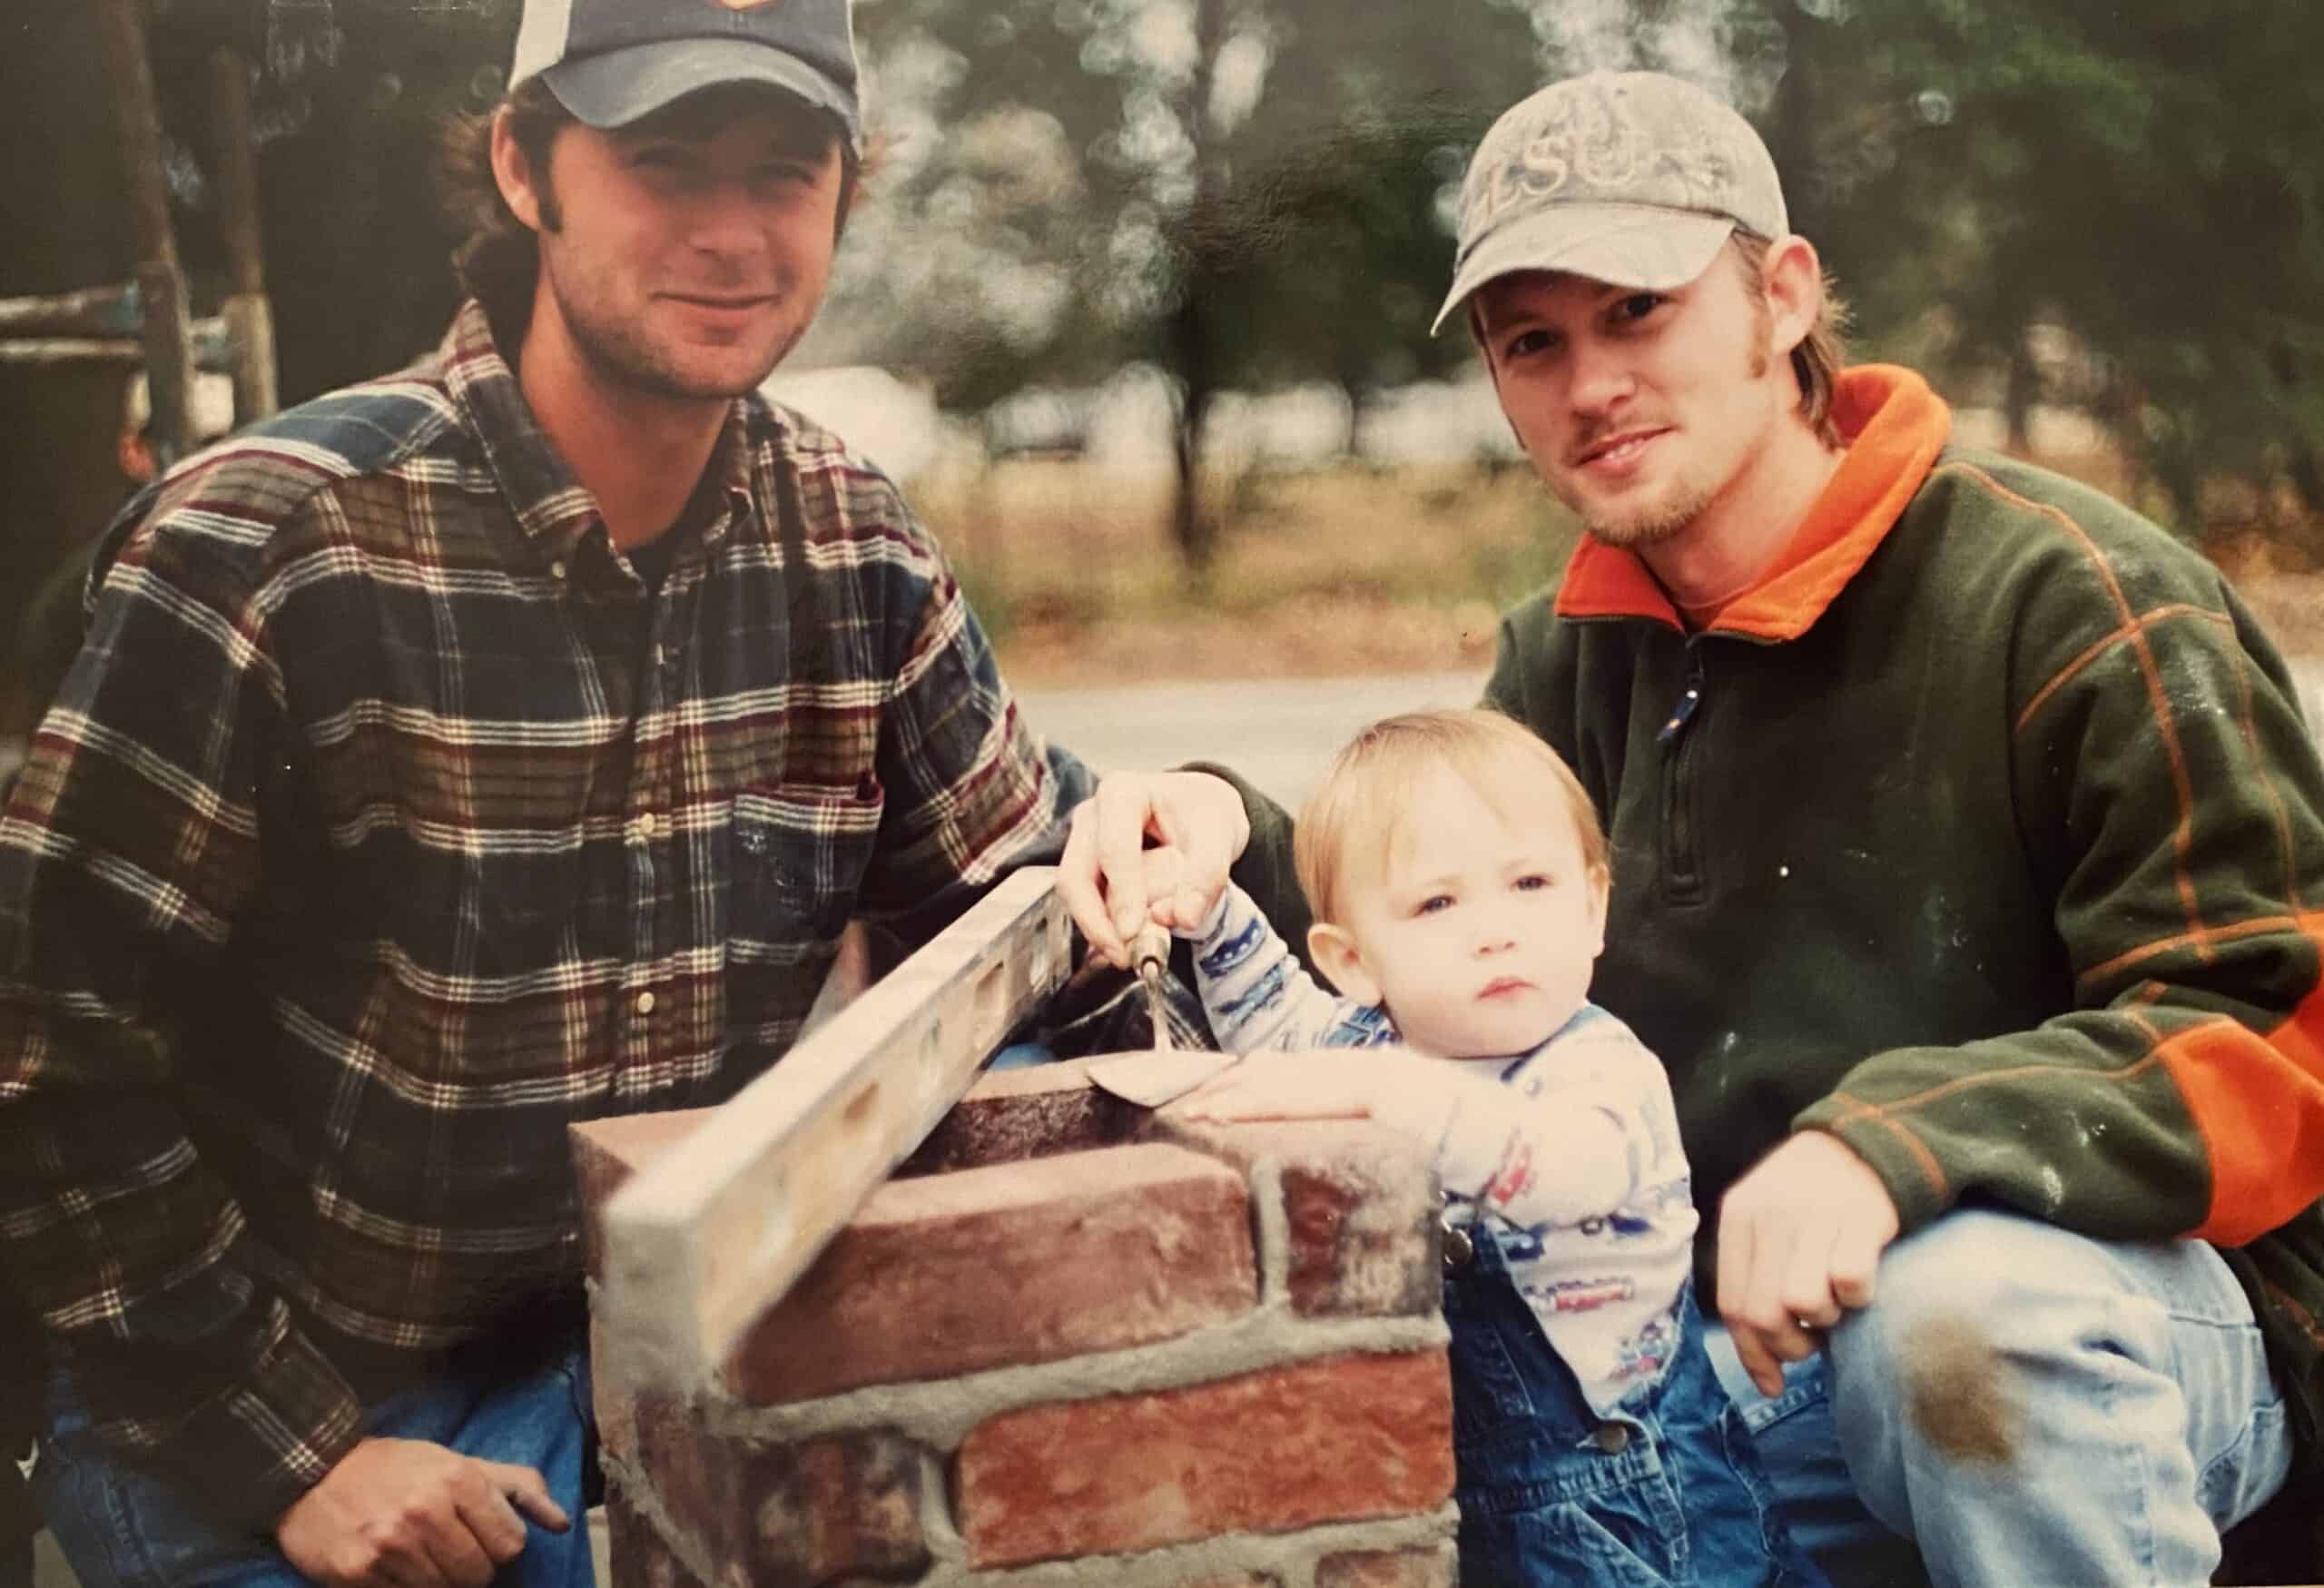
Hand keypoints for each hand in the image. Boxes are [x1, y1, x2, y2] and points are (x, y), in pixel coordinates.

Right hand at [275, 1436, 569, 1587]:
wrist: (314, 1473)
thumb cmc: (397, 1467)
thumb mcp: (460, 1462)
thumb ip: (517, 1487)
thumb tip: (562, 1523)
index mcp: (458, 1479)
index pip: (511, 1544)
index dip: (499, 1545)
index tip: (479, 1535)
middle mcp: (425, 1511)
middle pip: (480, 1574)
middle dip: (471, 1566)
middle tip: (446, 1545)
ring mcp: (390, 1545)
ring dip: (436, 1578)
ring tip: (417, 1552)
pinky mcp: (358, 1574)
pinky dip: (402, 1587)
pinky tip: (390, 1564)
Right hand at [1056, 770, 1248, 967]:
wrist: (1199, 811)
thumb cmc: (1204, 816)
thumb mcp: (1220, 837)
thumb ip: (1206, 876)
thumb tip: (1182, 918)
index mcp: (1123, 793)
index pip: (1114, 847)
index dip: (1122, 893)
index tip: (1133, 931)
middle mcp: (1093, 814)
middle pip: (1076, 873)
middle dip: (1096, 920)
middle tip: (1125, 955)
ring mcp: (1084, 840)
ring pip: (1074, 892)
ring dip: (1098, 929)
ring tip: (1129, 956)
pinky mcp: (1087, 867)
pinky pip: (1084, 901)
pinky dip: (1103, 926)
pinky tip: (1126, 945)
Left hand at [1173, 1049, 1446, 1130]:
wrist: (1402, 1087)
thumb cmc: (1384, 1091)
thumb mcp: (1349, 1083)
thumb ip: (1326, 1088)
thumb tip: (1316, 1100)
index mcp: (1309, 1063)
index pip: (1260, 1065)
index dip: (1230, 1075)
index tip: (1207, 1083)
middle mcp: (1296, 1066)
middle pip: (1243, 1073)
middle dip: (1210, 1086)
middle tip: (1181, 1098)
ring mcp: (1296, 1081)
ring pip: (1242, 1087)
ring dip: (1212, 1099)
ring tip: (1186, 1113)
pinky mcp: (1298, 1100)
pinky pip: (1257, 1104)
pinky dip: (1232, 1109)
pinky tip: (1211, 1118)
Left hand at [1716, 1130, 1900, 1397]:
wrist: (1865, 1141)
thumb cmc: (1812, 1197)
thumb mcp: (1766, 1220)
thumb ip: (1756, 1280)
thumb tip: (1763, 1371)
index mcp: (1738, 1217)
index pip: (1732, 1305)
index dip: (1752, 1354)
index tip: (1773, 1381)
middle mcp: (1768, 1215)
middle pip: (1763, 1313)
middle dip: (1790, 1345)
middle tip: (1811, 1339)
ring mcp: (1813, 1215)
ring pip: (1804, 1303)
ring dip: (1826, 1319)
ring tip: (1834, 1301)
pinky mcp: (1859, 1218)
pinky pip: (1851, 1284)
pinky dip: (1859, 1296)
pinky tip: (1861, 1282)